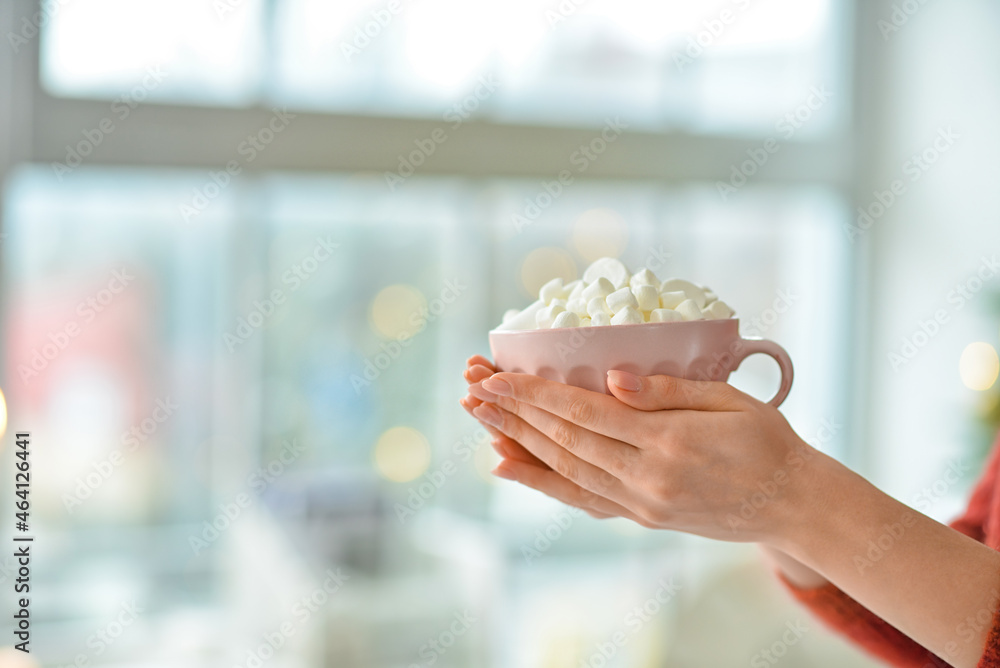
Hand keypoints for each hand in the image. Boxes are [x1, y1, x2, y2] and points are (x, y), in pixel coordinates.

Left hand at [467, 369, 843, 546]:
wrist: (794, 504)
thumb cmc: (768, 442)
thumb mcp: (730, 402)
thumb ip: (669, 391)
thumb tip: (613, 378)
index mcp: (669, 442)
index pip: (585, 412)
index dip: (536, 394)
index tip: (498, 377)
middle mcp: (647, 478)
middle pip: (564, 441)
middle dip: (514, 414)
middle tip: (474, 392)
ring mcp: (641, 503)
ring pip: (565, 470)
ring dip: (518, 444)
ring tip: (481, 422)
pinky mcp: (641, 517)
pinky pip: (580, 498)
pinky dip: (541, 483)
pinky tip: (510, 468)